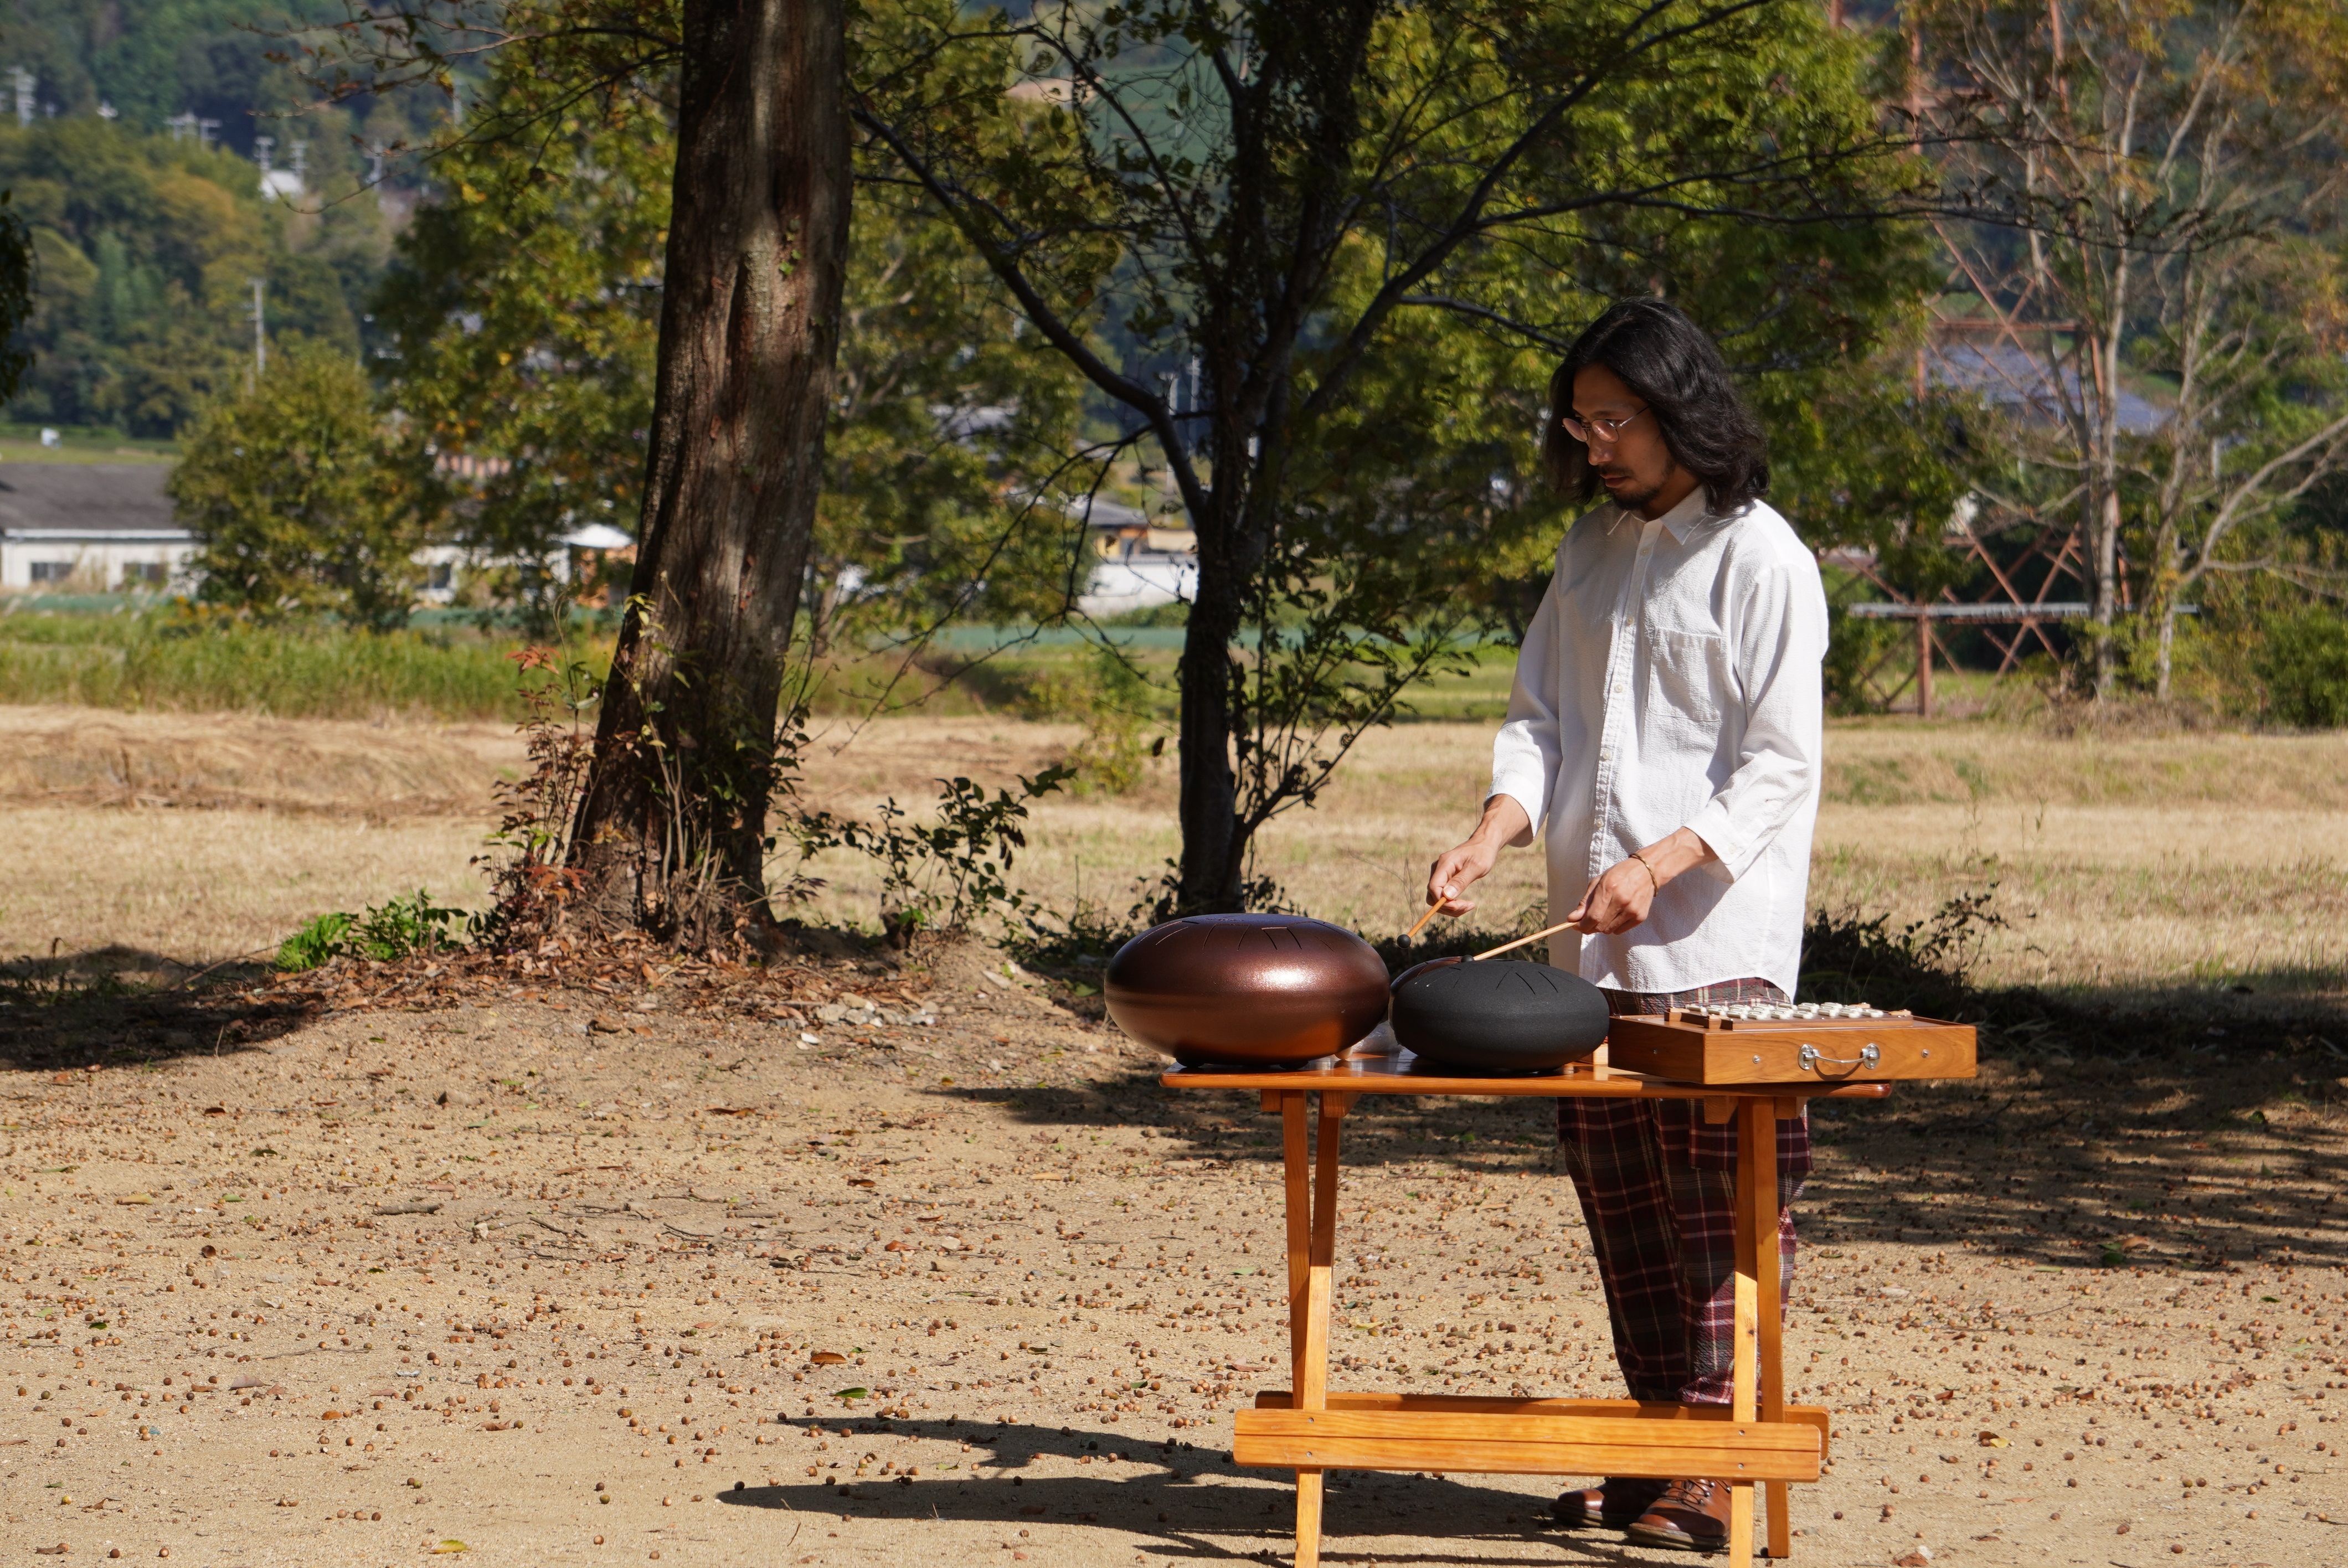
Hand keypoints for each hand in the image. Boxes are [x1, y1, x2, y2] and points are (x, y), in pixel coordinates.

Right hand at [1425, 795, 1531, 915]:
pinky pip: (1443, 896)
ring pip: (1437, 899)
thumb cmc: (1483, 853)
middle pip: (1433, 896)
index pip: (1434, 887)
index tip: (1461, 905)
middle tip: (1468, 906)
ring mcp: (1440, 874)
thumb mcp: (1476, 867)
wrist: (1484, 844)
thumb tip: (1446, 896)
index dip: (1444, 901)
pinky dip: (1453, 903)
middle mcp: (1438, 869)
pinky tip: (1466, 903)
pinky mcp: (1444, 879)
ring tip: (1469, 905)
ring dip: (1451, 907)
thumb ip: (1461, 881)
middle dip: (1448, 906)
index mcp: (1444, 864)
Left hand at [1565, 828, 1718, 935]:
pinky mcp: (1640, 917)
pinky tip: (1615, 914)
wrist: (1648, 871)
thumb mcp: (1598, 881)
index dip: (1581, 925)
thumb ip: (1584, 902)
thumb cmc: (1620, 874)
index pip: (1592, 917)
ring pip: (1608, 930)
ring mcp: (1633, 910)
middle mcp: (1622, 900)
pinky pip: (1619, 931)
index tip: (1576, 926)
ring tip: (1603, 914)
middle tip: (1587, 921)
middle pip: (1599, 926)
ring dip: (1601, 926)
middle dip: (1589, 927)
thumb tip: (1571, 919)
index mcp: (1609, 888)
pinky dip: (1613, 926)